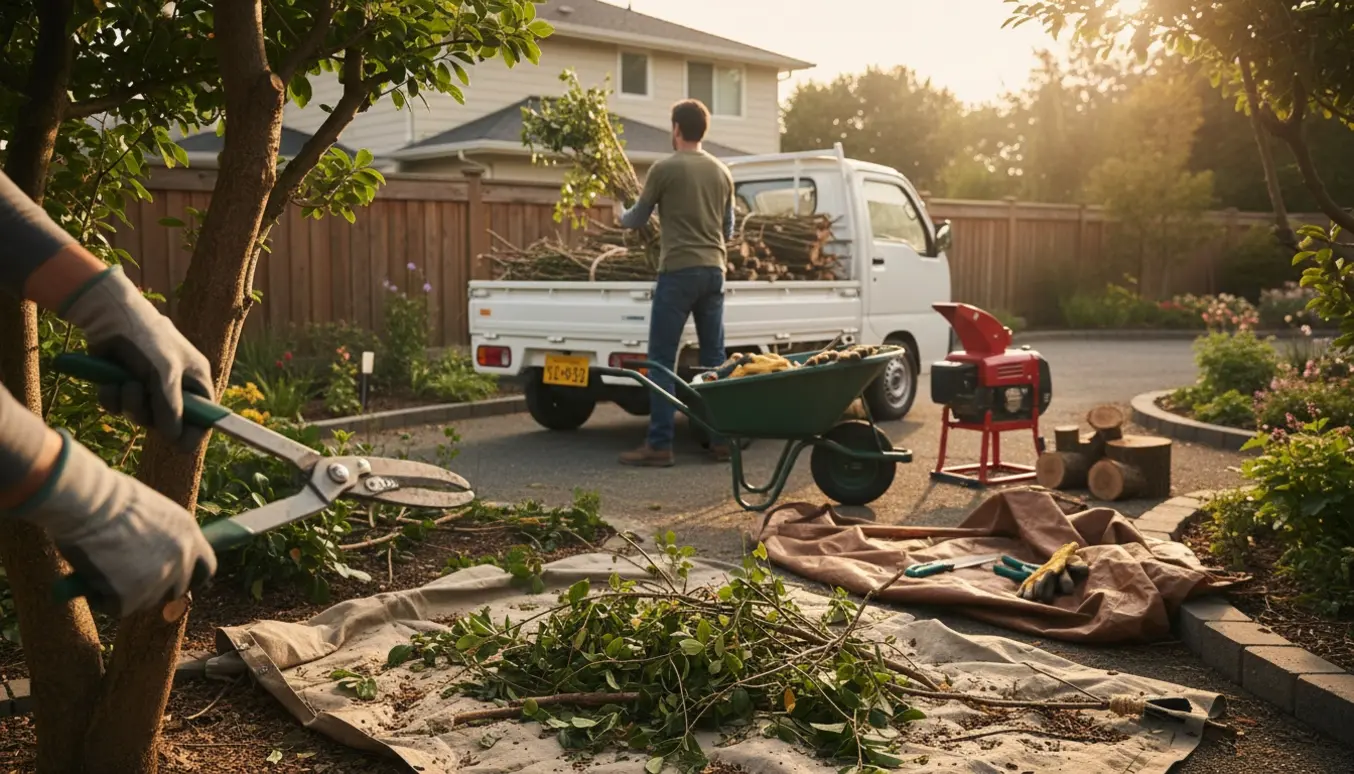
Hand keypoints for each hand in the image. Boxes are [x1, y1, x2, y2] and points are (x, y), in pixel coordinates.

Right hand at [13, 431, 216, 617]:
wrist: (87, 502)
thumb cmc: (108, 499)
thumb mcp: (150, 513)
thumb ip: (160, 538)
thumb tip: (150, 560)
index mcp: (189, 533)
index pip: (206, 568)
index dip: (190, 578)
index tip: (177, 584)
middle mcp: (182, 558)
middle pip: (176, 591)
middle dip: (154, 590)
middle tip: (127, 583)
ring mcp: (160, 579)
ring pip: (143, 601)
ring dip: (122, 592)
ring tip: (100, 563)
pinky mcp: (132, 597)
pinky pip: (114, 607)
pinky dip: (99, 597)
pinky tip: (89, 572)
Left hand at [62, 266, 213, 449]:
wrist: (110, 316)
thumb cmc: (147, 340)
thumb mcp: (165, 375)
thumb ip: (171, 408)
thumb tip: (175, 439)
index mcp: (195, 381)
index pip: (203, 417)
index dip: (193, 431)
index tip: (178, 444)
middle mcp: (174, 387)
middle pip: (168, 422)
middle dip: (150, 413)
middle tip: (142, 395)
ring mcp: (147, 386)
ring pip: (139, 416)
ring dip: (129, 403)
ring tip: (124, 382)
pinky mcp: (123, 384)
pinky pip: (118, 407)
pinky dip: (112, 398)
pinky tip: (109, 382)